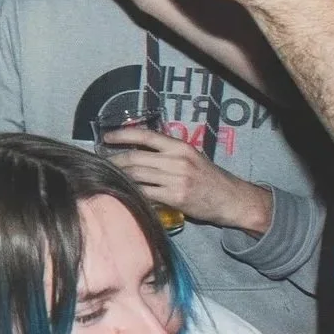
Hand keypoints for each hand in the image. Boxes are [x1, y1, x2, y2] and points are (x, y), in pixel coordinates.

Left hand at [97, 127, 272, 233]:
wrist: (231, 199)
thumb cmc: (209, 177)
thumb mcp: (191, 157)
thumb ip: (167, 153)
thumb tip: (137, 149)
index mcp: (180, 147)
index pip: (145, 136)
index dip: (122, 134)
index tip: (107, 137)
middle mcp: (177, 161)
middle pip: (135, 158)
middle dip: (113, 160)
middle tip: (101, 162)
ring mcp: (176, 180)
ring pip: (136, 176)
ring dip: (119, 176)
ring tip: (108, 176)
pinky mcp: (175, 198)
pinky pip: (145, 194)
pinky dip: (132, 192)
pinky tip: (123, 191)